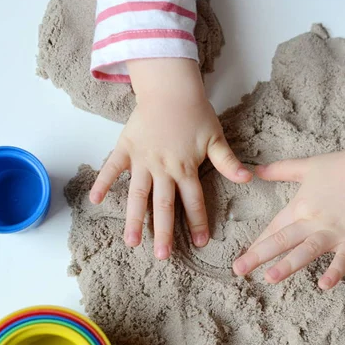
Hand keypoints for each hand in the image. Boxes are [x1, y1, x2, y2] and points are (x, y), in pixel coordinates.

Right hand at [90, 58, 251, 259]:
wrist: (170, 88)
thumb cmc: (196, 113)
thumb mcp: (216, 138)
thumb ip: (229, 162)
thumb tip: (249, 179)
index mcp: (185, 168)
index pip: (193, 202)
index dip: (198, 223)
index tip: (200, 244)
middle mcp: (163, 168)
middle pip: (163, 205)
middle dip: (163, 232)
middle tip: (162, 256)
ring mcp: (142, 160)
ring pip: (137, 194)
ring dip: (134, 218)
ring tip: (131, 241)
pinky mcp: (126, 148)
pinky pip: (112, 168)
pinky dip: (102, 182)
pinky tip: (94, 200)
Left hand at [232, 130, 344, 289]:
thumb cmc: (342, 166)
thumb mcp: (306, 166)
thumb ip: (279, 170)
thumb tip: (254, 170)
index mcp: (299, 206)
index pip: (274, 228)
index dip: (257, 243)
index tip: (241, 259)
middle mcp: (312, 221)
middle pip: (282, 240)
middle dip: (259, 256)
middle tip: (239, 270)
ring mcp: (333, 232)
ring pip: (306, 250)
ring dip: (288, 265)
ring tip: (270, 278)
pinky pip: (343, 258)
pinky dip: (334, 271)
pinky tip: (324, 285)